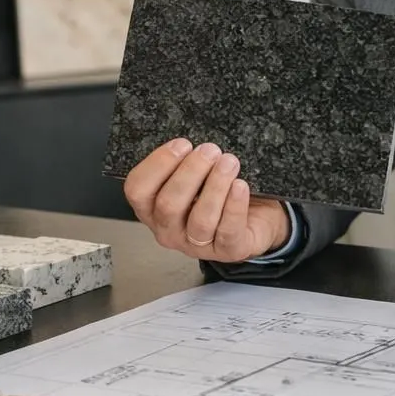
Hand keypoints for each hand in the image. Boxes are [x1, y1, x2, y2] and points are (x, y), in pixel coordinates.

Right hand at [123, 138, 291, 262]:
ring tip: (229, 163)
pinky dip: (234, 205)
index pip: (137, 190)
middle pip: (168, 205)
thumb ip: (185, 163)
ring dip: (215, 186)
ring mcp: (197, 245)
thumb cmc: (220, 192)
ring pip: (201, 219)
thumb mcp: (196, 175)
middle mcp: (169, 230)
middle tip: (210, 151)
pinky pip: (228, 230)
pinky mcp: (228, 251)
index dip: (157, 165)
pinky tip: (240, 186)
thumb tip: (191, 145)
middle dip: (190, 173)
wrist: (257, 215)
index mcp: (152, 208)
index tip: (182, 144)